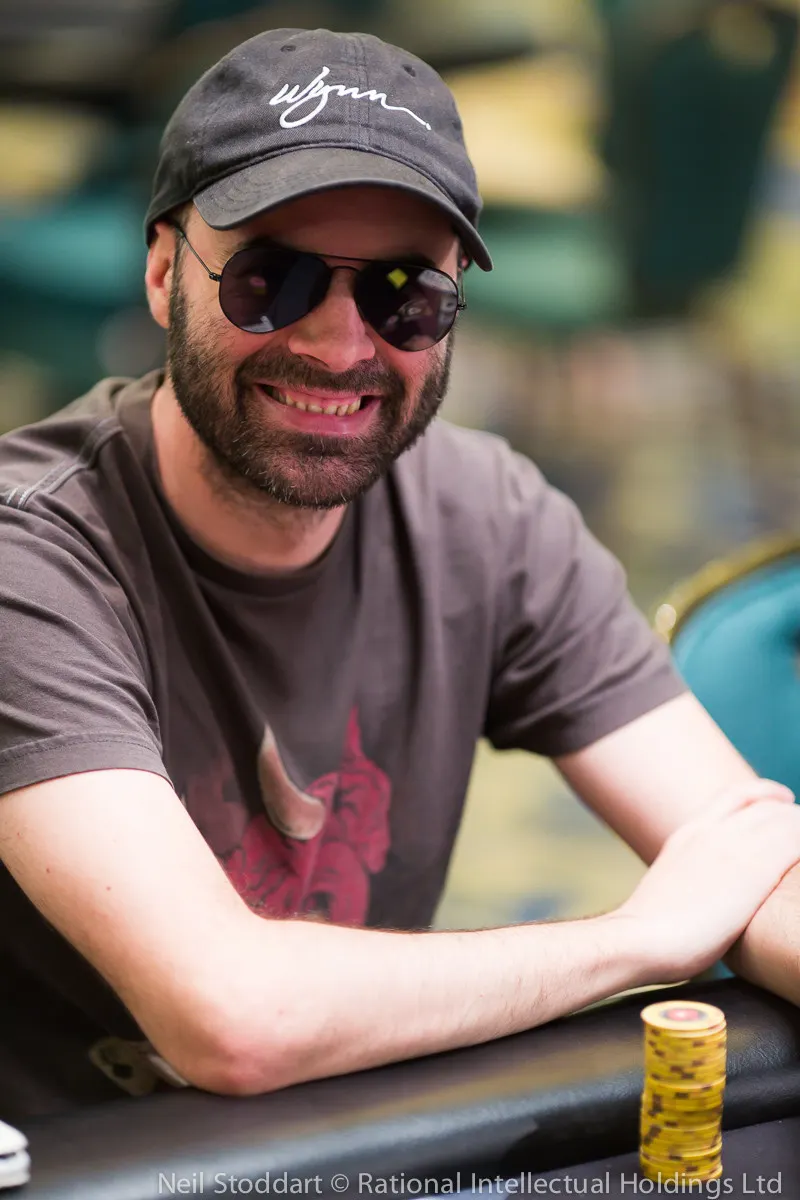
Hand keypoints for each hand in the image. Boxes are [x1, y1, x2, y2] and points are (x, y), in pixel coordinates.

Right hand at [614, 780, 799, 981]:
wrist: (641, 938)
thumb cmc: (650, 931)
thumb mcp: (669, 887)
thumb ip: (690, 878)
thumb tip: (699, 896)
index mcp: (689, 833)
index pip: (736, 795)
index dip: (765, 794)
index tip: (783, 801)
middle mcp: (712, 832)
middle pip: (767, 805)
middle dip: (791, 813)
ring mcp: (733, 848)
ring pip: (786, 819)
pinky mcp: (754, 870)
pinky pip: (796, 842)